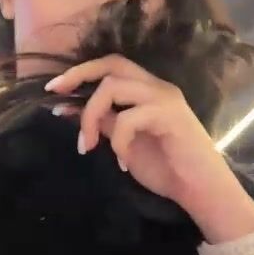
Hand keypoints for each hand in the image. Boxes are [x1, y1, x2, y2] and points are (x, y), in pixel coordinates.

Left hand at [45, 54, 253, 237]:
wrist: (200, 190)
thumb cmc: (165, 166)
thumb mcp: (123, 141)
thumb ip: (102, 122)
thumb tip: (66, 108)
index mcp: (146, 89)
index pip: (110, 65)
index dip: (80, 71)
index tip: (53, 88)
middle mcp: (156, 86)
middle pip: (112, 64)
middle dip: (79, 76)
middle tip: (56, 96)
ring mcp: (164, 98)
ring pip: (113, 87)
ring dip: (91, 116)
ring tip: (88, 145)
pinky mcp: (170, 115)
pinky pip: (129, 118)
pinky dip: (118, 142)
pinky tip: (122, 162)